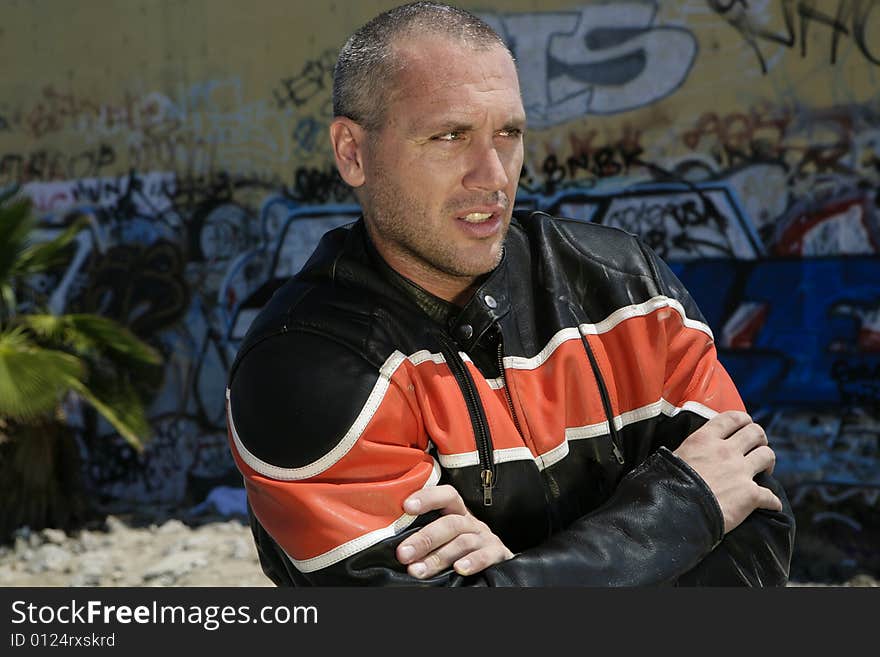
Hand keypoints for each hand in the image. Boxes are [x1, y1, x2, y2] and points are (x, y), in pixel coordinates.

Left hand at [396, 484, 513, 578]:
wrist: (495, 562)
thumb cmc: (459, 549)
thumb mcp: (444, 537)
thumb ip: (424, 535)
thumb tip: (393, 543)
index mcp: (457, 513)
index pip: (446, 496)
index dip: (427, 497)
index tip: (406, 506)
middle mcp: (472, 522)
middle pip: (450, 523)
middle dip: (424, 539)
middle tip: (403, 554)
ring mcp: (486, 538)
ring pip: (463, 541)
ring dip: (439, 557)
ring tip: (418, 570)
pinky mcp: (498, 554)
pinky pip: (486, 555)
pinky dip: (473, 562)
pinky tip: (459, 569)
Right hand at [673, 410, 782, 533]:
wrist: (675, 512)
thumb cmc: (667, 486)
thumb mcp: (672, 458)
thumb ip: (686, 452)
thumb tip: (682, 454)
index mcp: (704, 440)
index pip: (732, 418)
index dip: (743, 420)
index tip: (744, 426)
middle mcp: (726, 451)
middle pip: (755, 432)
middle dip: (759, 438)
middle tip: (756, 448)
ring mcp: (740, 472)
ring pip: (767, 455)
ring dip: (768, 462)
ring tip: (764, 471)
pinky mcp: (750, 495)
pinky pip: (770, 496)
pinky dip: (772, 501)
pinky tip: (770, 505)